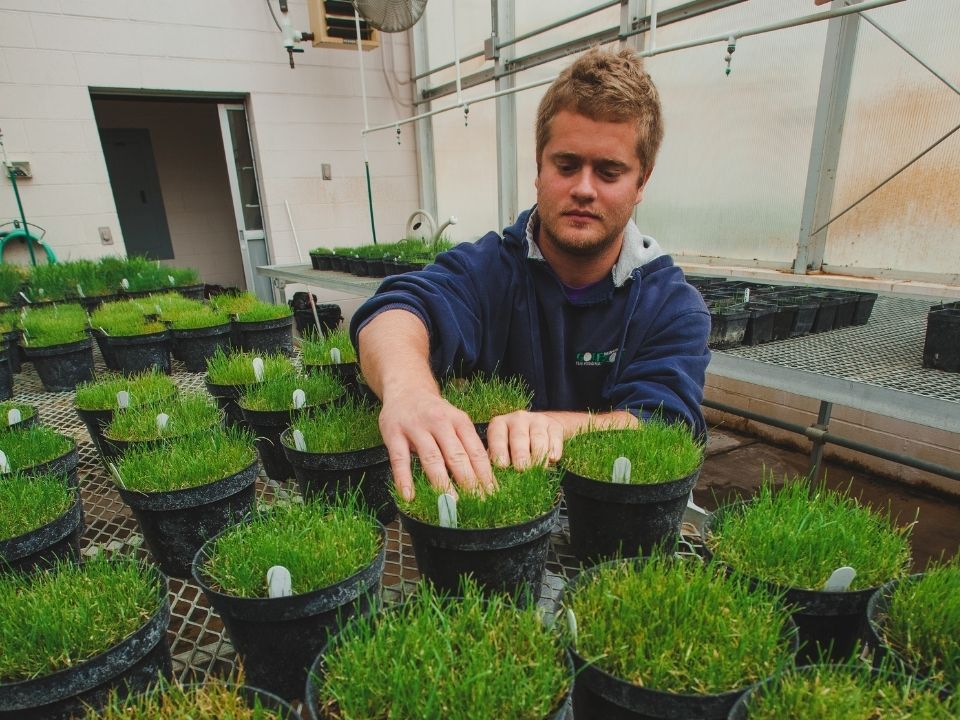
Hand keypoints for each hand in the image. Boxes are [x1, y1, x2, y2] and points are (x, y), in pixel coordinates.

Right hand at [378, 392, 496, 501]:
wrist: (406, 388)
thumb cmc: (435, 412)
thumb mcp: (455, 420)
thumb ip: (466, 444)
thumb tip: (483, 478)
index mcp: (459, 421)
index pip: (476, 452)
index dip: (485, 475)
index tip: (492, 495)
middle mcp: (440, 422)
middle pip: (457, 456)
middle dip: (468, 482)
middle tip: (476, 504)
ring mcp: (416, 427)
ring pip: (432, 458)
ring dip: (442, 483)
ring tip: (450, 504)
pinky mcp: (394, 433)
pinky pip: (400, 459)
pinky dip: (404, 479)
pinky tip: (409, 496)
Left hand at [486, 410, 564, 469]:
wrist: (541, 428)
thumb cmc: (514, 444)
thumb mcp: (502, 448)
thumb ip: (497, 459)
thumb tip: (495, 477)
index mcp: (500, 424)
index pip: (497, 436)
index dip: (499, 451)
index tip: (502, 465)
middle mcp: (517, 419)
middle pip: (519, 436)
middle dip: (520, 454)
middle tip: (521, 468)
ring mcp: (537, 420)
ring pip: (538, 437)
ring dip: (538, 454)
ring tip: (537, 468)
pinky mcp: (554, 425)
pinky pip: (554, 437)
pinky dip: (554, 449)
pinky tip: (552, 458)